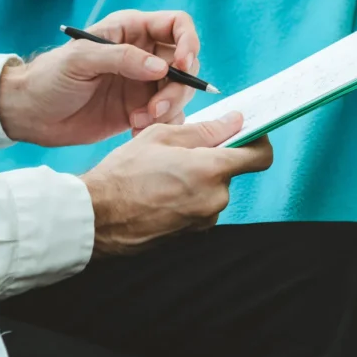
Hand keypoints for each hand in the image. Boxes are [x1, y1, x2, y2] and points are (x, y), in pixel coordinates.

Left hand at [0, 10, 202, 145]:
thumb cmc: (49, 77)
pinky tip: (135, 131)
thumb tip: (163, 68)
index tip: (182, 66)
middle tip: (154, 108)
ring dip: (168, 110)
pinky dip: (161, 126)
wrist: (32, 114)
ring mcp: (143, 83)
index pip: (177, 25)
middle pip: (186, 64)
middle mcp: (142, 54)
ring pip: (180, 92)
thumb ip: (122, 58)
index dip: (189, 42)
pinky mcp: (140, 109)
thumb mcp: (81, 59)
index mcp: (130, 30)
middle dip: (178, 88)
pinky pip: (168, 116)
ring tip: (138, 122)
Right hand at [82, 112, 272, 256]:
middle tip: (183, 150)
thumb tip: (234, 122)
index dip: (257, 140)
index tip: (248, 132)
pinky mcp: (192, 234)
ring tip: (164, 172)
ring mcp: (204, 220)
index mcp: (211, 170)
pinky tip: (160, 191)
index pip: (259, 156)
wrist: (97, 216)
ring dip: (198, 178)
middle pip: (231, 172)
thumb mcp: (161, 136)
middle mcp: (214, 199)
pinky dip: (188, 196)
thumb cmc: (123, 174)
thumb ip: (205, 130)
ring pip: (214, 190)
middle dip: (214, 158)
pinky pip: (200, 207)